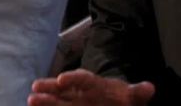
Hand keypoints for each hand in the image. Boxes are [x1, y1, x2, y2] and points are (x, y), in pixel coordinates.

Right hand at [28, 69, 154, 105]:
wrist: (115, 103)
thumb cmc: (122, 99)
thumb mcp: (131, 96)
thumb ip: (137, 93)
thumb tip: (149, 88)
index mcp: (95, 84)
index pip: (83, 78)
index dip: (72, 78)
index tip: (62, 79)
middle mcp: (80, 92)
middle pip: (64, 90)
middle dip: (50, 90)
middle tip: (35, 89)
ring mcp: (73, 102)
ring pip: (57, 101)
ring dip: (44, 100)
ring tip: (30, 100)